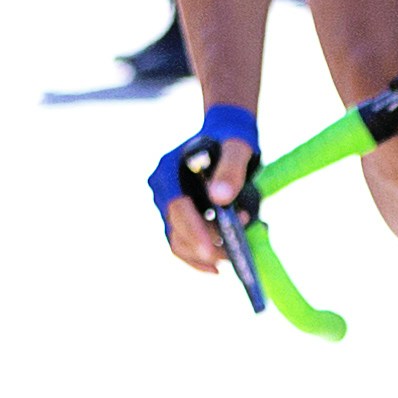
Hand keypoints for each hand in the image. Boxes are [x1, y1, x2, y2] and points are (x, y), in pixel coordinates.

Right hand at [148, 103, 258, 279]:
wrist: (226, 135)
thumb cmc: (231, 140)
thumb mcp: (236, 149)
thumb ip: (230, 170)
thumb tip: (220, 198)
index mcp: (168, 172)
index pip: (177, 207)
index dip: (194, 231)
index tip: (213, 252)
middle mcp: (161, 190)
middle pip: (176, 230)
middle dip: (205, 247)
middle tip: (235, 255)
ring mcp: (166, 205)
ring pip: (178, 241)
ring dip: (205, 253)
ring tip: (234, 251)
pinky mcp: (177, 216)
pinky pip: (183, 242)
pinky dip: (200, 255)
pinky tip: (220, 262)